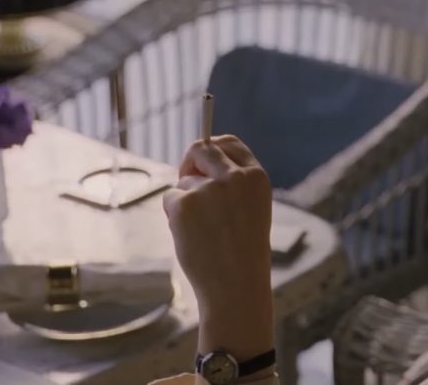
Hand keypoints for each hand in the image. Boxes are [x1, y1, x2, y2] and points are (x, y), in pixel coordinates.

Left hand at [163, 135, 274, 361]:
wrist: (236, 284)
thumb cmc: (244, 250)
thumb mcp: (252, 207)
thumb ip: (234, 183)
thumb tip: (199, 162)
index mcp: (257, 176)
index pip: (230, 143)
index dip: (213, 149)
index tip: (203, 159)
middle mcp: (234, 177)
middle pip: (201, 150)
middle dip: (190, 164)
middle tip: (188, 184)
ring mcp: (208, 189)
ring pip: (184, 181)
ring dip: (185, 200)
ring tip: (202, 229)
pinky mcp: (183, 204)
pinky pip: (171, 198)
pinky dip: (174, 215)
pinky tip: (191, 235)